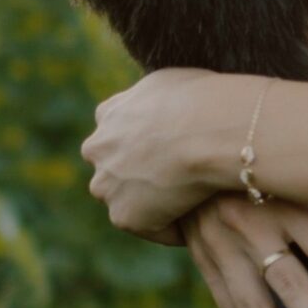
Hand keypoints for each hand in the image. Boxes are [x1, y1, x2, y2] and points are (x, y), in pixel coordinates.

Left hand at [83, 67, 236, 242]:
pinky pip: (152, 226)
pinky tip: (200, 216)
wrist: (209, 131)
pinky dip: (174, 225)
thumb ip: (157, 99)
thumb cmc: (203, 100)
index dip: (148, 142)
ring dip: (154, 202)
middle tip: (185, 178)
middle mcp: (97, 148)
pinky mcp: (123, 216)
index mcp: (109, 113)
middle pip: (116, 168)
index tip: (175, 149)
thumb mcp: (173, 82)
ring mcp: (106, 185)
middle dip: (142, 173)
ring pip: (128, 199)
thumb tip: (170, 104)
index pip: (120, 132)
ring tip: (196, 203)